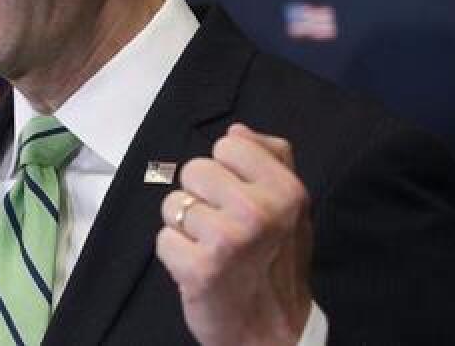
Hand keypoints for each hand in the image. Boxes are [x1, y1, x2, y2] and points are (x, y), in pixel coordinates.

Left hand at [156, 123, 313, 345]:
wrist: (273, 332)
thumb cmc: (278, 263)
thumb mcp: (292, 207)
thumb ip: (272, 159)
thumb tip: (237, 129)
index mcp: (286, 190)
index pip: (228, 143)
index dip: (226, 170)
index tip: (239, 198)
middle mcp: (258, 211)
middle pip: (193, 169)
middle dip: (200, 197)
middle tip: (222, 227)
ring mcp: (228, 240)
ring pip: (173, 204)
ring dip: (185, 227)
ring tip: (211, 249)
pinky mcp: (199, 268)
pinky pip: (162, 238)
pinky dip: (175, 254)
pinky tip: (199, 269)